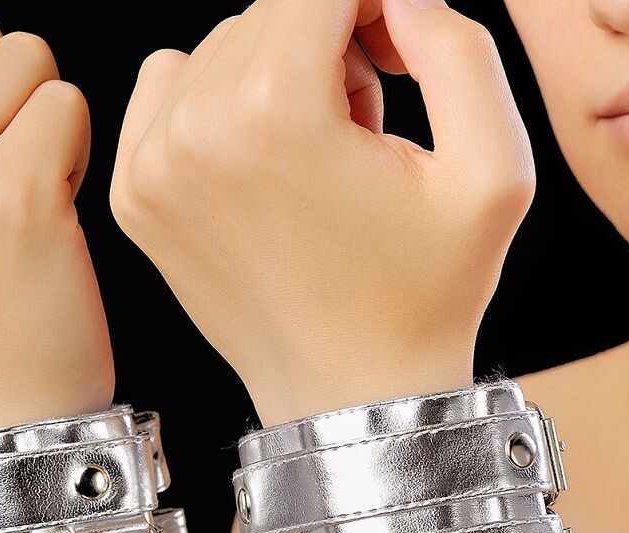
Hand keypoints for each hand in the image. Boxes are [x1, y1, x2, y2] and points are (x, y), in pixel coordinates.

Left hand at [111, 0, 533, 425]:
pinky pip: (169, 87)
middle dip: (334, 34)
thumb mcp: (495, 170)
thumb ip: (456, 45)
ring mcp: (149, 165)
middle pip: (270, 8)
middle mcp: (192, 130)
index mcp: (274, 113)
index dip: (377, 2)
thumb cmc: (425, 294)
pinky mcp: (133, 193)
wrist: (347, 397)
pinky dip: (219, 97)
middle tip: (372, 113)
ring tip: (323, 147)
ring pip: (221, 44)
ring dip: (280, 68)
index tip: (403, 54)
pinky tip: (264, 154)